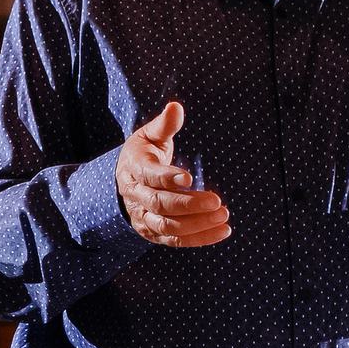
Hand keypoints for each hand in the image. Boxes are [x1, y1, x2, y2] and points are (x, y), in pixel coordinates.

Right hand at [117, 102, 230, 246]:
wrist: (124, 181)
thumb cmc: (143, 153)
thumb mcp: (149, 135)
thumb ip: (164, 125)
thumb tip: (176, 107)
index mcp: (134, 170)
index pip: (150, 176)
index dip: (168, 177)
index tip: (189, 177)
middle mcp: (136, 197)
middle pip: (160, 205)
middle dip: (189, 205)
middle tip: (217, 202)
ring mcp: (143, 217)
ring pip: (168, 227)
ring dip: (197, 225)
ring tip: (224, 217)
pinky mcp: (153, 232)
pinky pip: (176, 240)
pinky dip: (199, 238)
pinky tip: (223, 231)